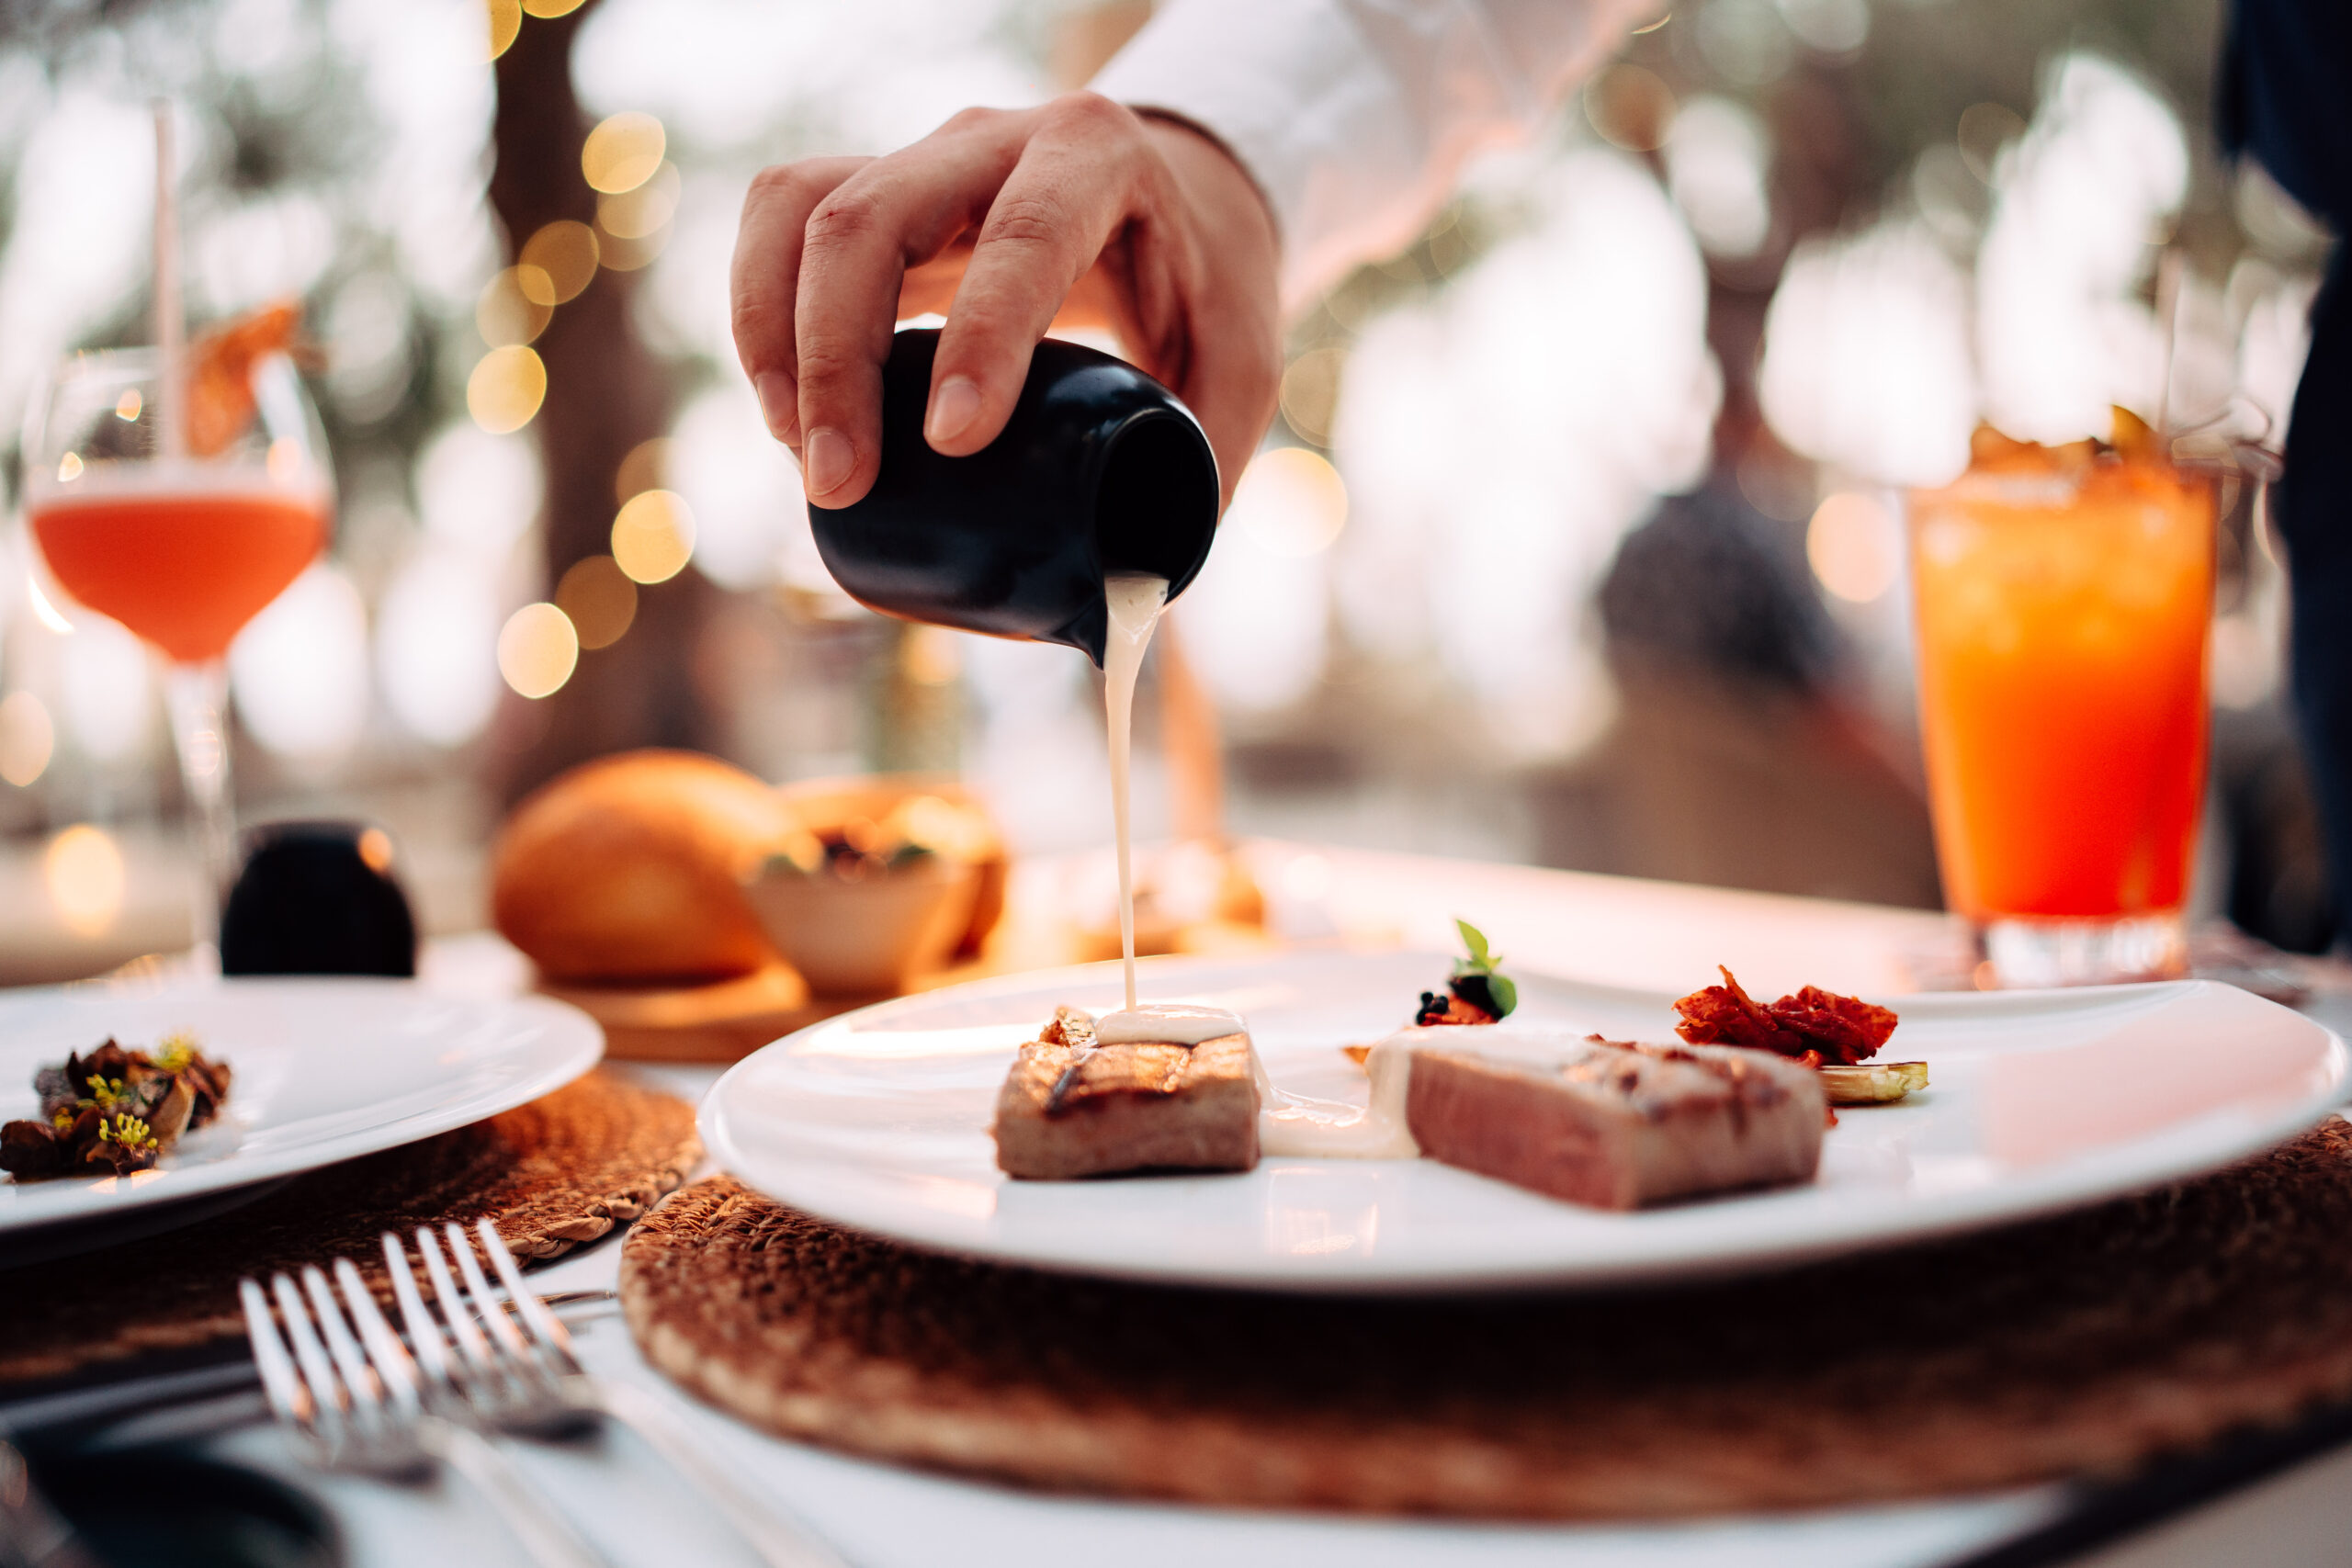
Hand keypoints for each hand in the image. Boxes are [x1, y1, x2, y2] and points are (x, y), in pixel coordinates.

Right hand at [731, 92, 1281, 510]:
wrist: (1177, 191)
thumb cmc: (1206, 283)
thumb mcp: (1243, 359)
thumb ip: (1208, 461)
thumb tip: (1140, 593)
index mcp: (1096, 158)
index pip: (1024, 236)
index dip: (979, 336)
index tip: (950, 443)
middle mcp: (993, 141)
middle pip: (871, 217)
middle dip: (838, 360)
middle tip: (840, 484)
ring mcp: (919, 160)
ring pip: (801, 210)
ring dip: (777, 338)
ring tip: (801, 455)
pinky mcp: (869, 191)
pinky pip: (778, 225)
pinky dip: (758, 315)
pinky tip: (783, 409)